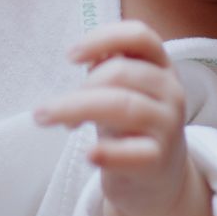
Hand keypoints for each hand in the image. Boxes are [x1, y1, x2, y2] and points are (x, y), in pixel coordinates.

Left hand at [35, 22, 198, 215]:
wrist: (157, 179)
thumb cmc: (131, 126)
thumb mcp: (123, 91)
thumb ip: (107, 69)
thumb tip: (82, 57)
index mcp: (162, 66)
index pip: (141, 37)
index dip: (104, 38)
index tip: (70, 56)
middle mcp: (171, 91)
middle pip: (121, 73)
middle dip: (78, 87)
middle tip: (47, 108)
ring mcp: (168, 125)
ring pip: (122, 106)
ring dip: (74, 110)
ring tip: (45, 119)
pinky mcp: (159, 160)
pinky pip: (133, 152)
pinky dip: (108, 152)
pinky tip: (89, 153)